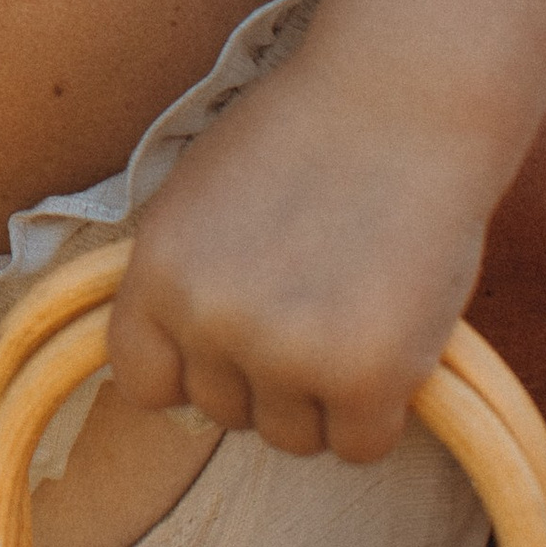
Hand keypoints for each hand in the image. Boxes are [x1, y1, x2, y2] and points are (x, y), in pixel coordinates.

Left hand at [107, 56, 491, 462]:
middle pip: (224, 412)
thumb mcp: (198, 197)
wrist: (402, 100)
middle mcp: (208, 319)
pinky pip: (360, 446)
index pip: (142, 381)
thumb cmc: (306, 136)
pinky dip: (382, 411)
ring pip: (293, 437)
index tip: (230, 349)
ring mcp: (285, 353)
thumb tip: (180, 371)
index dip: (190, 371)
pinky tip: (394, 340)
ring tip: (356, 311)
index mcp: (157, 271)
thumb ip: (183, 279)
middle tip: (316, 306)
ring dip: (325, 397)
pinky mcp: (366, 378)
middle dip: (266, 377)